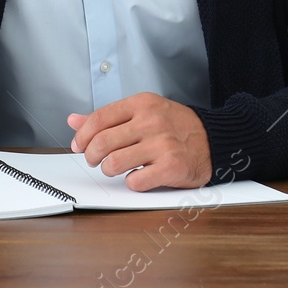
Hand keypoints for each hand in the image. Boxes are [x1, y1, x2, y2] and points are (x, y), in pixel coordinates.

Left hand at [66, 92, 210, 191]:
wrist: (213, 140)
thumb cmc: (175, 126)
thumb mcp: (143, 111)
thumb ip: (108, 117)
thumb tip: (74, 120)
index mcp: (142, 104)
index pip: (99, 119)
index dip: (82, 136)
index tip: (79, 145)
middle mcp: (151, 122)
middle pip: (102, 142)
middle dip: (91, 156)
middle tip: (95, 160)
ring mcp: (162, 145)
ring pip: (114, 164)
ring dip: (108, 170)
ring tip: (115, 168)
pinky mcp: (171, 167)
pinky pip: (135, 181)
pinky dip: (132, 182)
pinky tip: (138, 176)